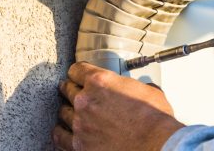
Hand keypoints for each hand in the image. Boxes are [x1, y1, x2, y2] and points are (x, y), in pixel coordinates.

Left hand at [53, 62, 184, 150]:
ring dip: (68, 110)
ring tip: (73, 112)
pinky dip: (62, 132)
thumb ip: (135, 87)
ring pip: (63, 112)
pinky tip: (64, 131)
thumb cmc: (154, 120)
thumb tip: (140, 89)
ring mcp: (80, 124)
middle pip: (67, 89)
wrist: (154, 145)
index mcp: (101, 82)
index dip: (78, 71)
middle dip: (71, 89)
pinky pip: (59, 136)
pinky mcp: (78, 145)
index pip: (77, 69)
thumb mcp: (148, 91)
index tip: (78, 74)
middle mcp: (86, 100)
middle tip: (75, 91)